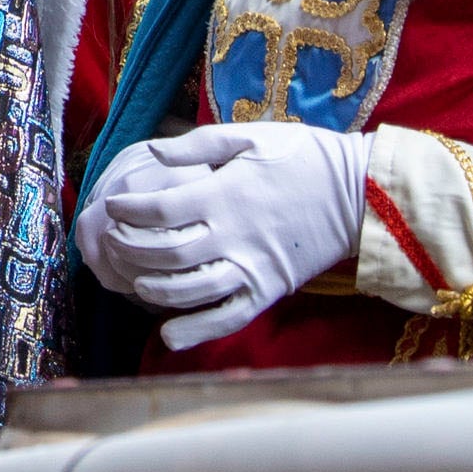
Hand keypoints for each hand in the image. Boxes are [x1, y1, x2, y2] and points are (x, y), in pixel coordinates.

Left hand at [78, 120, 371, 350]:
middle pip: (167, 253)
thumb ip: (197, 144)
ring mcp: (252, 268)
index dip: (129, 209)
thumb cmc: (303, 157)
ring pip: (191, 290)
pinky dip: (197, 330)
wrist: (360, 194)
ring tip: (133, 279)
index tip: (113, 205)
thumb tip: (151, 151)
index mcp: (225, 194)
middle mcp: (234, 236)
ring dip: (154, 288)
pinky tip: (169, 335)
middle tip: (111, 242)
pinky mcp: (269, 290)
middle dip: (130, 249)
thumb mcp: (250, 137)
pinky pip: (229, 317)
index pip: (160, 209)